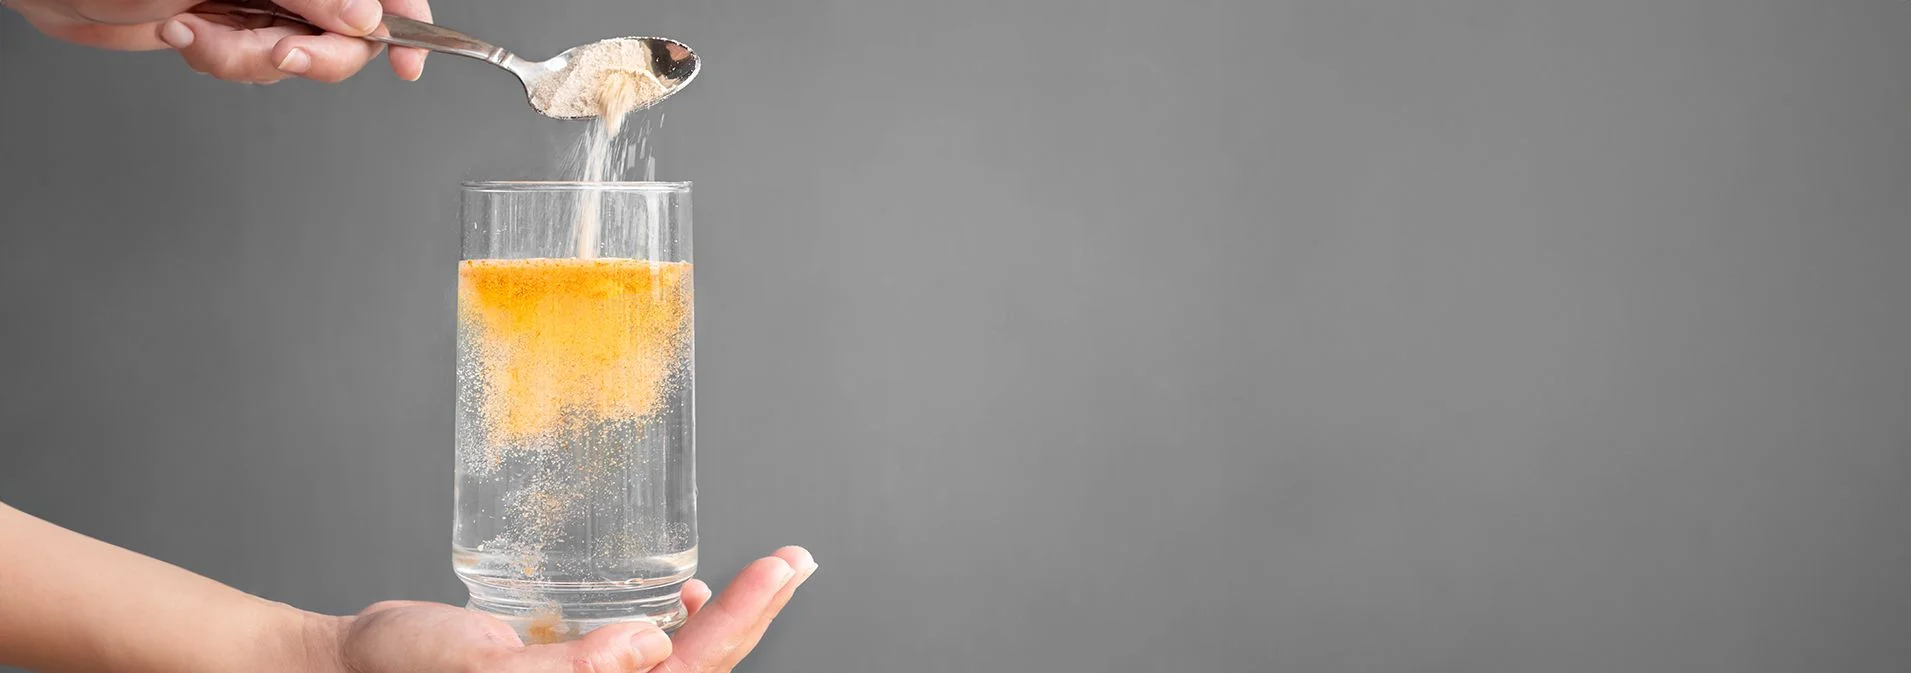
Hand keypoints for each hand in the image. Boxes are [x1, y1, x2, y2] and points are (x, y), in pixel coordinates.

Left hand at [6, 0, 431, 82]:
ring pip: (299, 55)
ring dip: (250, 59)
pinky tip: (188, 34)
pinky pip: (254, 67)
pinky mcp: (226, 27)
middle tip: (281, 54)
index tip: (410, 59)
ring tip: (202, 33)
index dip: (404, 19)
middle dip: (314, 53)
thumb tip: (366, 19)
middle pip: (350, 29)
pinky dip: (223, 62)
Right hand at [321, 546, 817, 672]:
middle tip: (796, 559)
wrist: (350, 665)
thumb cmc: (404, 672)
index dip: (741, 622)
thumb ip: (565, 668)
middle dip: (754, 614)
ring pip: (685, 665)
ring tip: (767, 575)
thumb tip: (646, 648)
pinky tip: (681, 602)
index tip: (781, 569)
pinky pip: (650, 662)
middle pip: (701, 669)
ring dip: (729, 621)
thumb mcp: (481, 666)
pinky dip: (681, 628)